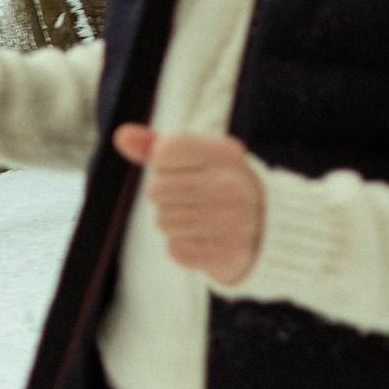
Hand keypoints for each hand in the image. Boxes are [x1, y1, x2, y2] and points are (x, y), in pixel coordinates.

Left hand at [113, 125, 262, 286]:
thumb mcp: (196, 157)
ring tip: (200, 218)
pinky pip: (175, 249)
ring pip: (162, 221)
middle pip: (156, 189)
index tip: (187, 169)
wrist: (268, 229)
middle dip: (165, 196)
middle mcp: (232, 185)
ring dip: (173, 222)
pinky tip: (206, 238)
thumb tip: (121, 135)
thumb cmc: (220, 184)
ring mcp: (233, 221)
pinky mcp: (227, 253)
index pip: (165, 151)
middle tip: (192, 198)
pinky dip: (184, 246)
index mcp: (227, 154)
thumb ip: (155, 145)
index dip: (163, 162)